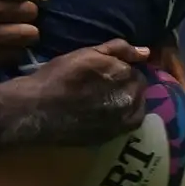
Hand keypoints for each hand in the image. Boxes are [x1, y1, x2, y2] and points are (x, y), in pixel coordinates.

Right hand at [5, 40, 149, 146]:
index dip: (122, 70)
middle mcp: (129, 98)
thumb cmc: (59, 76)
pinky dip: (121, 117)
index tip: (106, 72)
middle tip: (104, 85)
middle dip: (126, 85)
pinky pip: (128, 124)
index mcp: (124, 75)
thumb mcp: (87, 53)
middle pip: (138, 89)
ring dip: (125, 101)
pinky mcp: (113, 136)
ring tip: (103, 99)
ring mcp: (122, 120)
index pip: (136, 71)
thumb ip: (119, 49)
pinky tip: (104, 113)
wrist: (38, 109)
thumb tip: (146, 52)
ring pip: (135, 106)